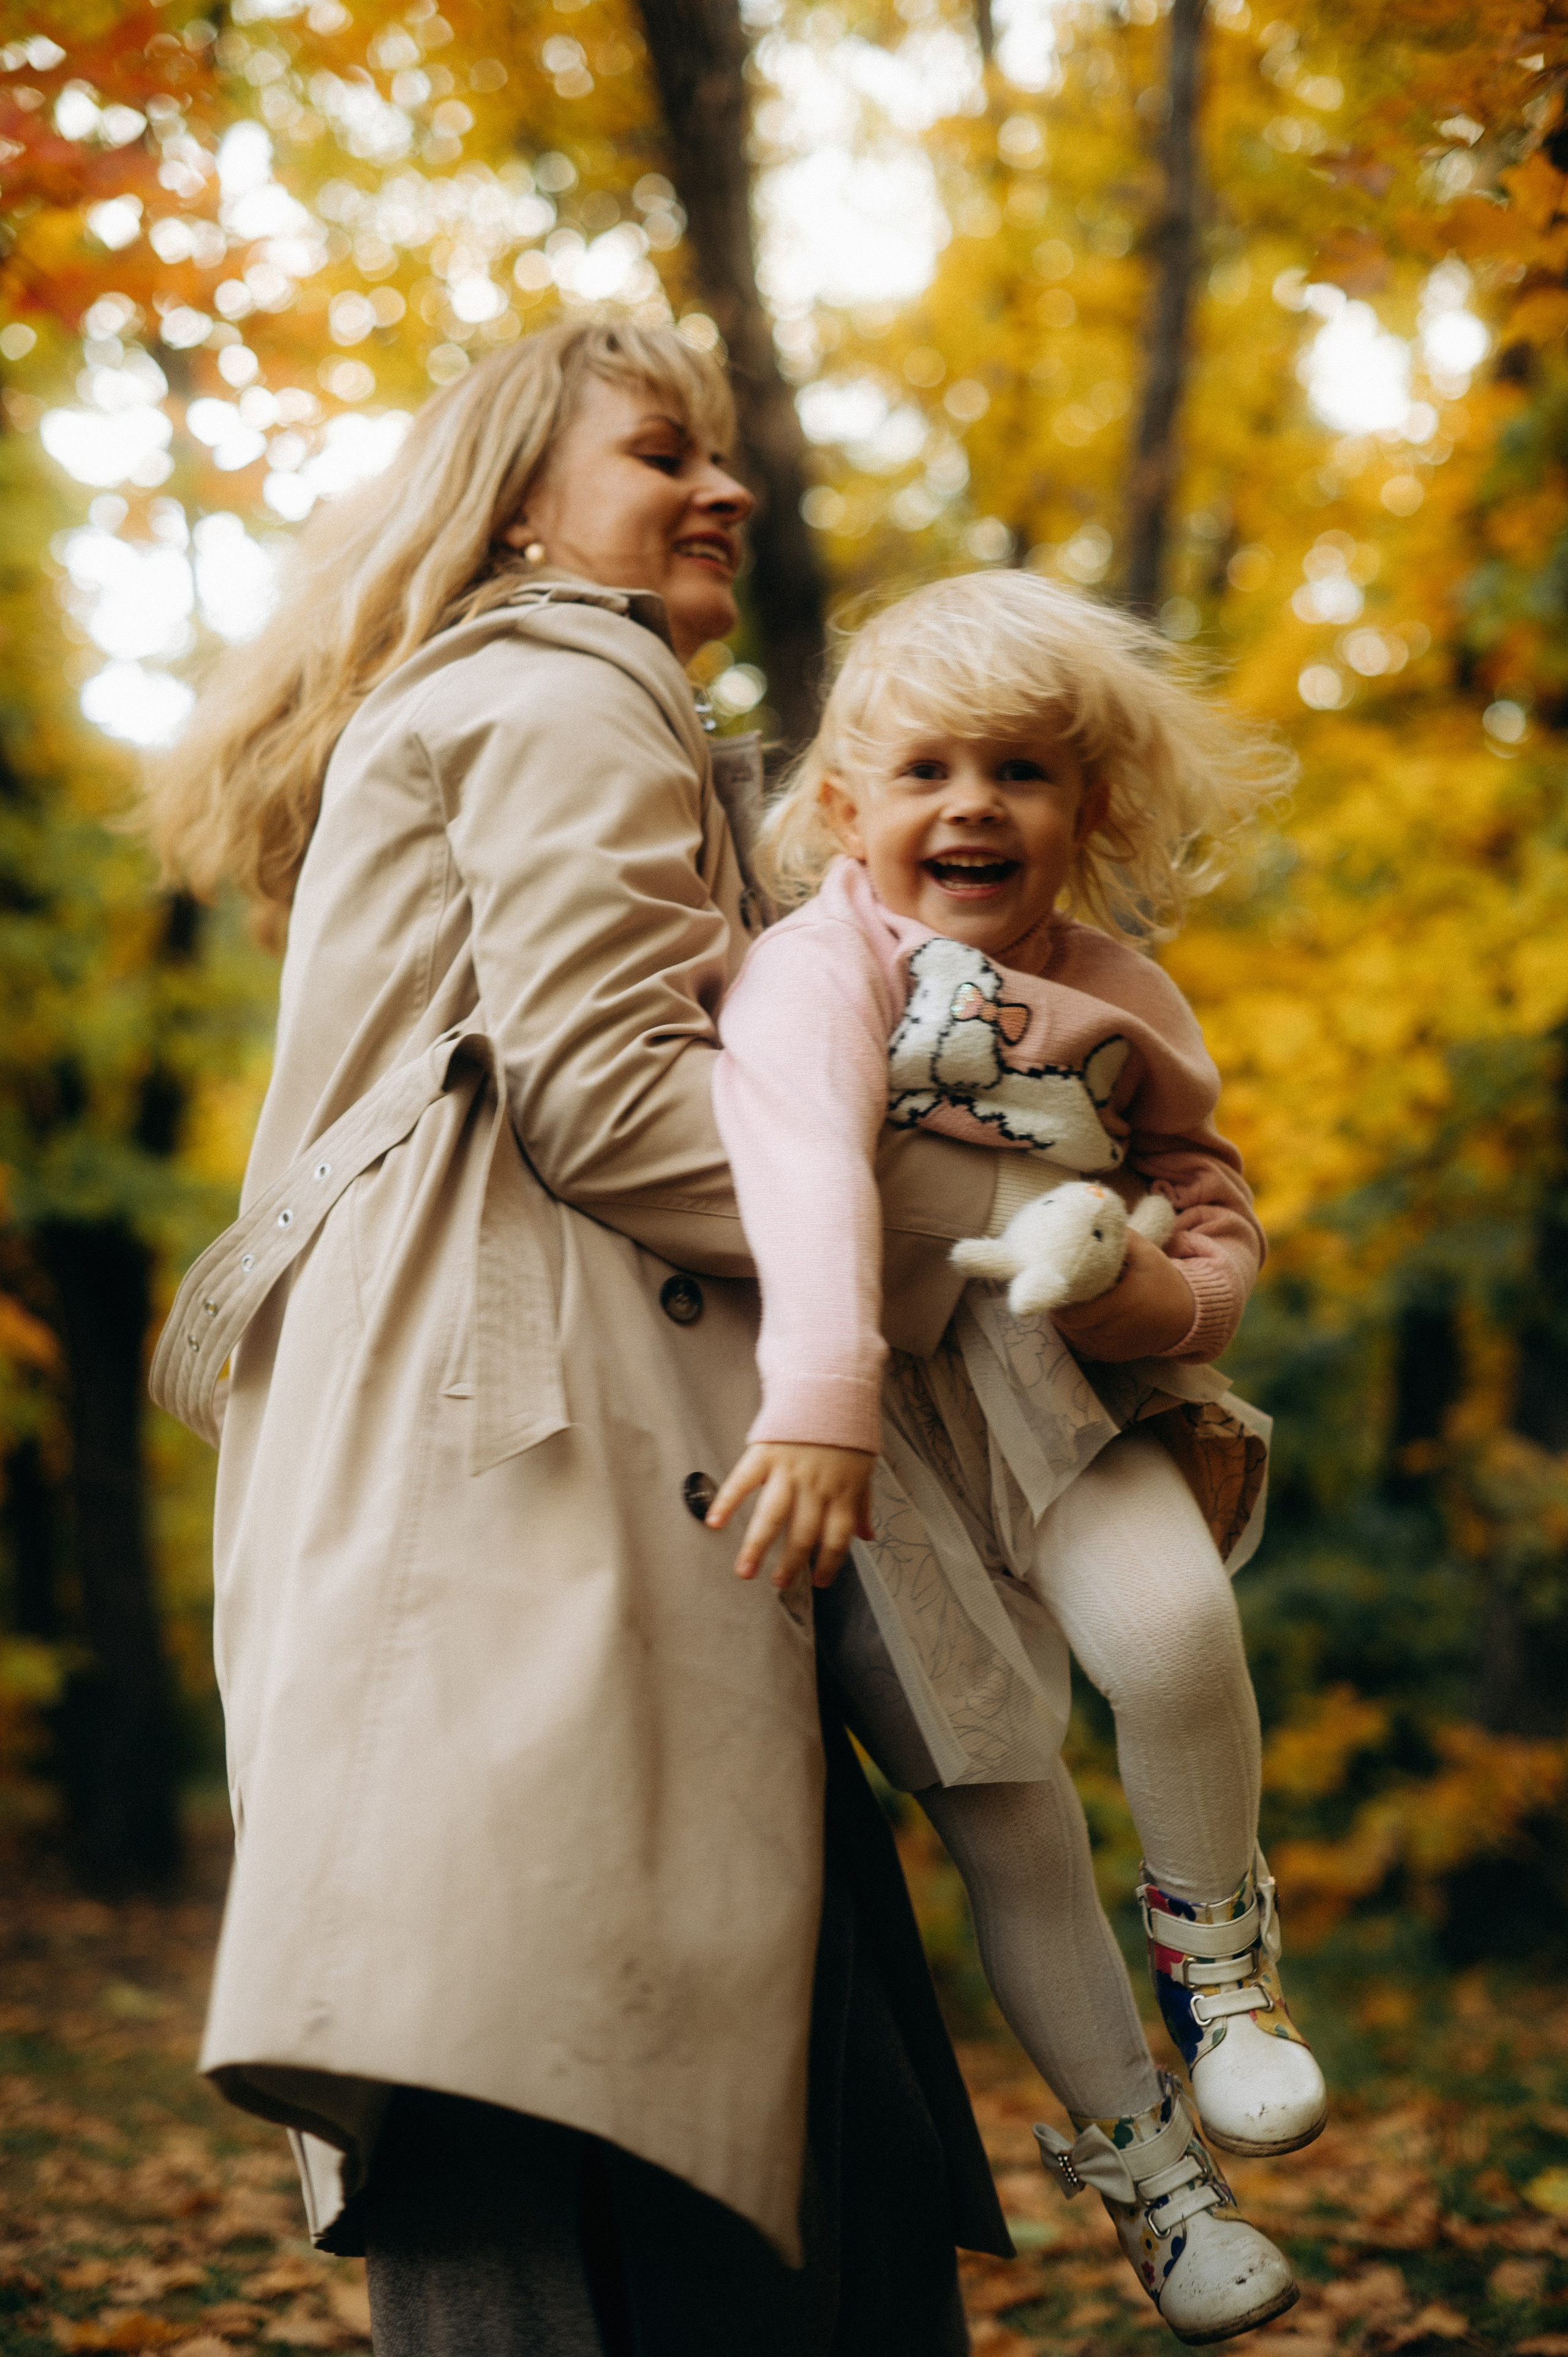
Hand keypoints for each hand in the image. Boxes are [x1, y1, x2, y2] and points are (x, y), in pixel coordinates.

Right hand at [705, 1442, 874, 1590]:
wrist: (830, 1382)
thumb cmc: (847, 1428)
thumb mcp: (864, 1466)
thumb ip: (863, 1504)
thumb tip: (869, 1536)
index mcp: (843, 1489)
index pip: (837, 1537)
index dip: (829, 1563)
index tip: (818, 1582)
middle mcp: (816, 1484)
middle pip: (802, 1533)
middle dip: (790, 1563)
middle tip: (778, 1583)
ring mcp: (790, 1469)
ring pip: (772, 1516)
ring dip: (757, 1547)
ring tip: (745, 1571)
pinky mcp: (766, 1451)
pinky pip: (744, 1481)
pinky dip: (727, 1502)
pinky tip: (715, 1522)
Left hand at [1049, 1230, 1194, 1360]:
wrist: (1186, 1318)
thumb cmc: (1164, 1282)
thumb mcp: (1147, 1253)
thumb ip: (1121, 1237)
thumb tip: (1094, 1213)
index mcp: (1118, 1306)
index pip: (1070, 1311)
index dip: (1057, 1297)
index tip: (1052, 1279)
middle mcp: (1110, 1332)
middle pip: (1066, 1324)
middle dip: (1058, 1305)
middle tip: (1055, 1284)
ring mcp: (1108, 1348)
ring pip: (1071, 1335)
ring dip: (1064, 1318)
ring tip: (1064, 1296)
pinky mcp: (1109, 1356)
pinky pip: (1082, 1344)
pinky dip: (1076, 1330)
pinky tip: (1078, 1312)